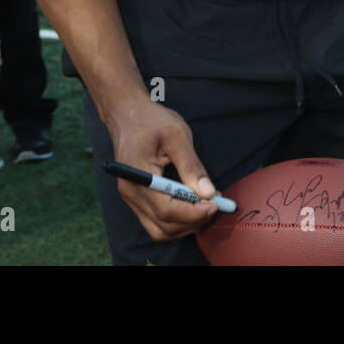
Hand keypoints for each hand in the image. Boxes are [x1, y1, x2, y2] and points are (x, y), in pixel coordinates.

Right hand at [107, 99, 218, 241]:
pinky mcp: (135, 198)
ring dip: (185, 224)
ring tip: (206, 206)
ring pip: (159, 229)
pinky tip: (191, 205)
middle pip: (163, 225)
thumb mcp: (177, 136)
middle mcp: (131, 194)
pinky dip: (175, 220)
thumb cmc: (152, 120)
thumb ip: (192, 166)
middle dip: (193, 220)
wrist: (126, 113)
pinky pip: (155, 221)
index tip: (217, 204)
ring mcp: (131, 198)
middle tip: (216, 204)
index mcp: (138, 178)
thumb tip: (208, 193)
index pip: (167, 210)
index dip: (194, 213)